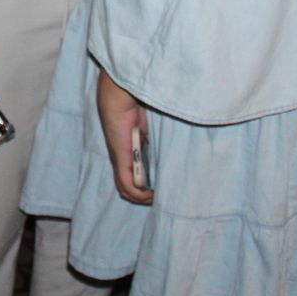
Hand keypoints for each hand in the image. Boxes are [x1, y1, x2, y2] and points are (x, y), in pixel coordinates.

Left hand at [97, 69, 152, 203]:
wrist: (119, 96)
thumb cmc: (135, 105)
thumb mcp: (151, 124)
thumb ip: (156, 136)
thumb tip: (177, 138)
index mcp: (129, 148)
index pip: (132, 174)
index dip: (144, 185)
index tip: (160, 189)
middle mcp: (122, 156)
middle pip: (127, 184)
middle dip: (142, 196)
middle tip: (159, 199)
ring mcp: (120, 158)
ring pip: (126, 187)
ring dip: (141, 197)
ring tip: (155, 199)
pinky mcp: (121, 158)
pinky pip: (126, 183)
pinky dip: (137, 193)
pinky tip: (149, 195)